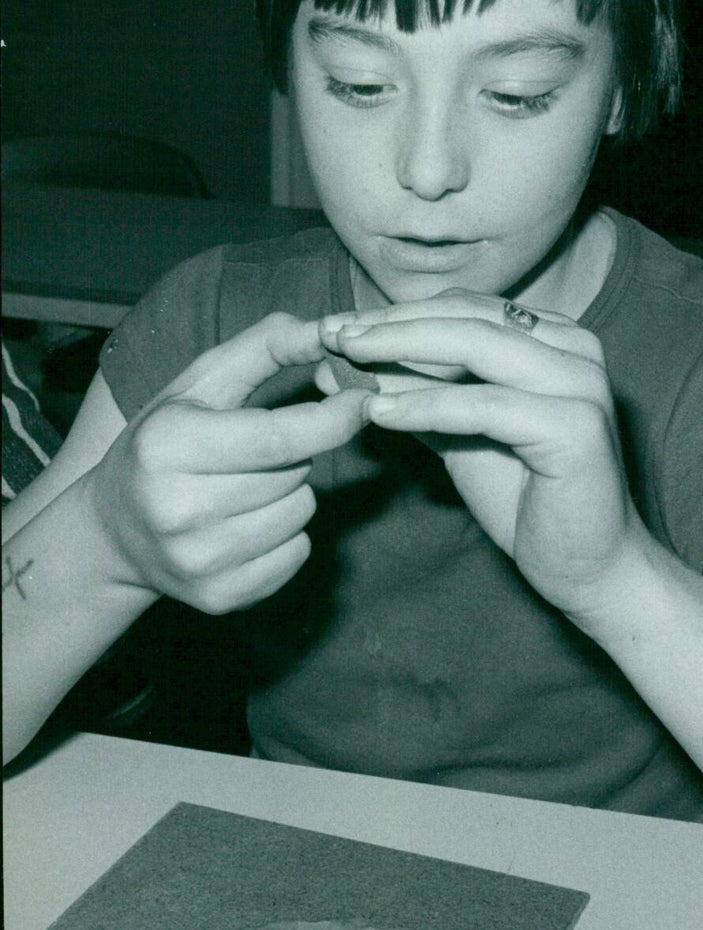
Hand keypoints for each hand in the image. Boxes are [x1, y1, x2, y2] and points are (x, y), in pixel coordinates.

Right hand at [87, 314, 366, 612]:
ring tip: (245, 487)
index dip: (334, 417)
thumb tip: (330, 331)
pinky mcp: (219, 598)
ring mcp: (198, 560)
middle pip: (296, 475)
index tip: (361, 398)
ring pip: (302, 513)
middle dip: (295, 454)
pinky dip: (286, 535)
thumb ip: (263, 348)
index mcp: (170, 445)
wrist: (113, 532)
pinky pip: (297, 555)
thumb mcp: (198, 385)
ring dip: (291, 493)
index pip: (280, 438)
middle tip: (253, 452)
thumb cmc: (165, 443)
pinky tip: (245, 524)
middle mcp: (179, 508)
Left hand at [321, 291, 643, 622]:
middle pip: (468, 317)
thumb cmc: (526, 498)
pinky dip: (427, 405)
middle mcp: (575, 348)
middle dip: (391, 324)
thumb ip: (411, 393)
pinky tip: (381, 414)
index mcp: (554, 338)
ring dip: (402, 350)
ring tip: (347, 359)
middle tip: (331, 333)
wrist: (588, 568)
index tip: (336, 326)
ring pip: (476, 347)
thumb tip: (341, 363)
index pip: (464, 307)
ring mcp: (580, 383)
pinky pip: (485, 405)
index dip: (396, 313)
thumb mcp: (457, 434)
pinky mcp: (576, 427)